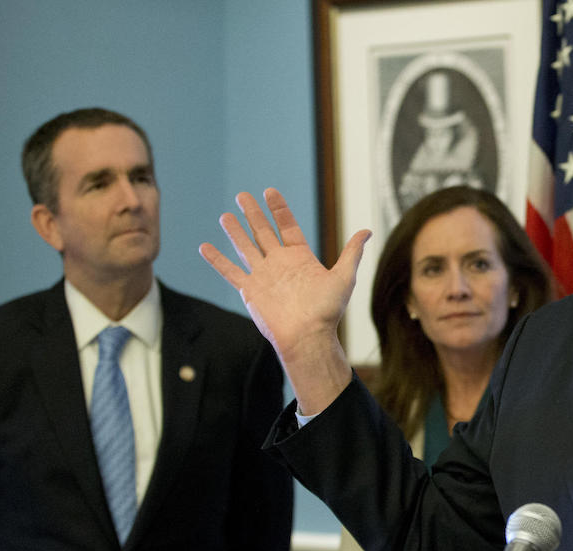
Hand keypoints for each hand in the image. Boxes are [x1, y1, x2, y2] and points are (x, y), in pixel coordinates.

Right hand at [200, 188, 370, 412]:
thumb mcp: (343, 277)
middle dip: (253, 213)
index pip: (287, 226)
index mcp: (300, 257)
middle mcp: (280, 264)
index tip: (269, 191)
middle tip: (242, 195)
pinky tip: (205, 247)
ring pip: (245, 247)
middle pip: (262, 232)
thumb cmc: (327, 311)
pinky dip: (217, 260)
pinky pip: (230, 271)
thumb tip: (367, 231)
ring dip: (235, 231)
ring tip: (225, 215)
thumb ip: (351, 253)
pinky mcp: (250, 290)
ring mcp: (263, 276)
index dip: (278, 209)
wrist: (308, 336)